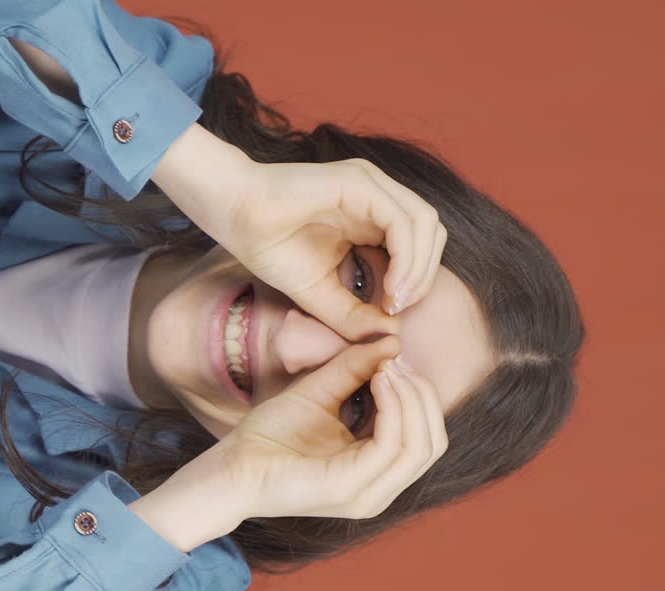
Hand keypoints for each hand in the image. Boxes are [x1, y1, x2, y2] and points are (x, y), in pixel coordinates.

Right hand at [152, 125, 445, 331]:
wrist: (233, 214)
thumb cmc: (268, 245)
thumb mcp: (318, 293)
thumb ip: (353, 314)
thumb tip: (390, 335)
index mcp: (370, 216)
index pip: (419, 244)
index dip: (417, 280)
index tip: (393, 312)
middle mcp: (378, 196)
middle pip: (431, 233)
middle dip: (425, 275)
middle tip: (400, 307)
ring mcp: (371, 185)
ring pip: (425, 224)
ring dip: (420, 268)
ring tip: (397, 299)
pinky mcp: (360, 182)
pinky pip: (403, 220)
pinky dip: (406, 256)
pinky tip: (390, 283)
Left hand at [165, 336, 447, 529]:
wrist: (231, 466)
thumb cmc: (269, 435)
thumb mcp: (320, 392)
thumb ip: (355, 369)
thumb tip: (391, 342)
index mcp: (375, 473)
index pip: (425, 437)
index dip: (419, 394)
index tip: (397, 357)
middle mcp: (379, 490)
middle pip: (432, 442)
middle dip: (422, 395)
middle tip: (398, 360)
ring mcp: (368, 494)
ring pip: (421, 446)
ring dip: (411, 399)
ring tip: (388, 368)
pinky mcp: (350, 488)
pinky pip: (391, 446)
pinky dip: (393, 409)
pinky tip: (378, 381)